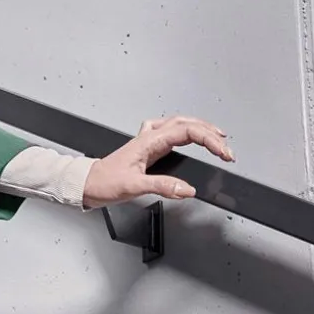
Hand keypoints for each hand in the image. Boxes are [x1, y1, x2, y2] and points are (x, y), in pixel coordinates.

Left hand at [82, 114, 232, 208]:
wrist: (87, 184)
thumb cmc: (104, 182)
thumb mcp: (134, 186)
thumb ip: (162, 187)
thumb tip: (187, 189)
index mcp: (149, 141)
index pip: (188, 132)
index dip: (210, 140)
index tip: (224, 153)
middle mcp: (150, 137)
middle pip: (187, 124)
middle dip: (210, 133)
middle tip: (226, 147)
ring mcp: (149, 141)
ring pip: (180, 124)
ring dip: (200, 128)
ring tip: (217, 137)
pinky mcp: (148, 148)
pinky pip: (172, 132)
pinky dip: (187, 132)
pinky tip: (190, 137)